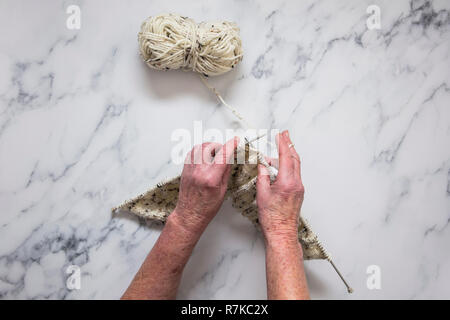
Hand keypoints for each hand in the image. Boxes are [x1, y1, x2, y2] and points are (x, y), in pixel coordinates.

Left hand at [171, 137, 238, 234]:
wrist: (189, 214)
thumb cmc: (206, 207)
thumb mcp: (223, 190)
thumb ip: (226, 171)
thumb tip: (230, 157)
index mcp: (210, 178)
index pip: (223, 155)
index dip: (231, 145)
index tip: (236, 140)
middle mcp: (199, 171)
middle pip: (210, 147)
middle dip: (220, 146)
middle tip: (225, 151)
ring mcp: (190, 169)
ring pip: (199, 147)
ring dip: (209, 146)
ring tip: (215, 153)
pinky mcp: (185, 169)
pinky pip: (192, 152)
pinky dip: (200, 151)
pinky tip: (205, 157)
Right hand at [256, 130, 303, 245]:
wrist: (282, 232)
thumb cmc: (272, 217)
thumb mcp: (262, 194)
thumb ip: (263, 177)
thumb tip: (263, 166)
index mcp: (287, 182)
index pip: (286, 157)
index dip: (283, 144)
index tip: (280, 135)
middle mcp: (296, 183)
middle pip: (295, 159)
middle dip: (289, 145)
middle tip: (285, 135)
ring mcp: (299, 188)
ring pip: (296, 166)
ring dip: (289, 156)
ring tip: (279, 150)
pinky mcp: (299, 193)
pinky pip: (295, 174)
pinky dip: (288, 166)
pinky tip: (280, 167)